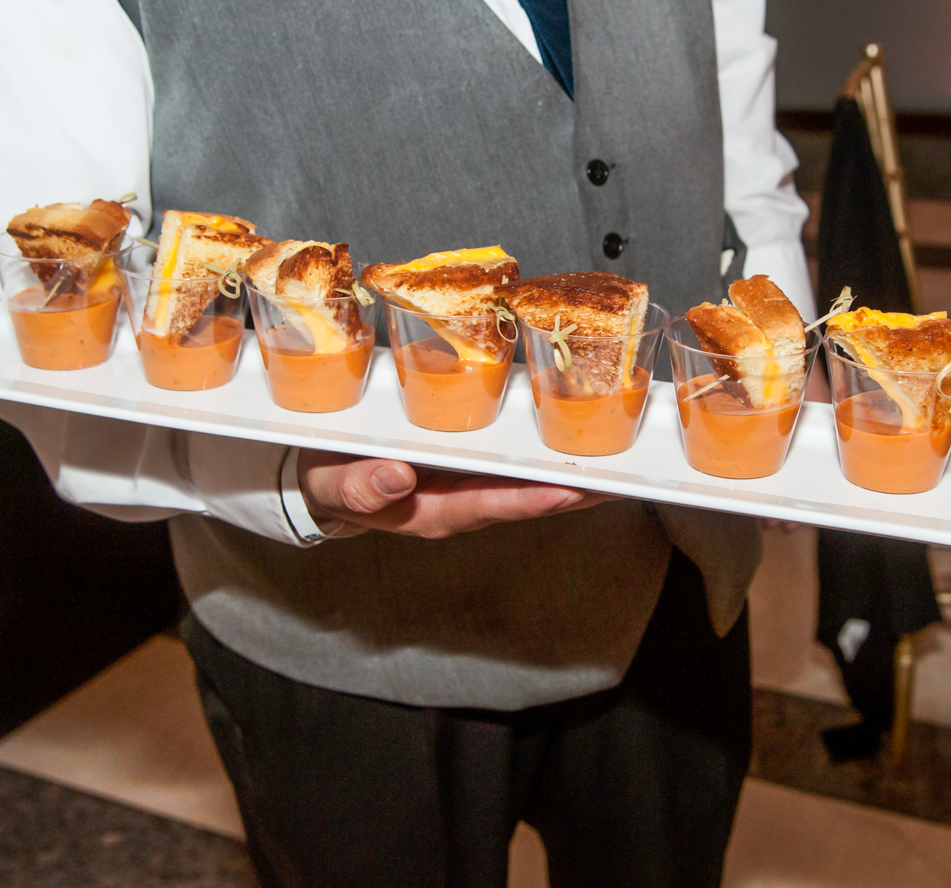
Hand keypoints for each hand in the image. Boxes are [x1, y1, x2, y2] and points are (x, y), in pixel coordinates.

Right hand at [297, 449, 606, 539]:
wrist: (323, 475)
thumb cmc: (330, 478)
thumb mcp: (332, 484)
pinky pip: (519, 461)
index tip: (570, 491)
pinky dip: (550, 453)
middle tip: (627, 478)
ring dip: (576, 473)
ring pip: (531, 481)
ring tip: (623, 461)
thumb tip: (394, 478)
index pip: (491, 506)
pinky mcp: (473, 464)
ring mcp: (471, 485)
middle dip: (578, 490)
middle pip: (528, 498)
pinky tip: (581, 440)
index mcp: (432, 511)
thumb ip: (358, 487)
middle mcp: (462, 503)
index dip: (532, 500)